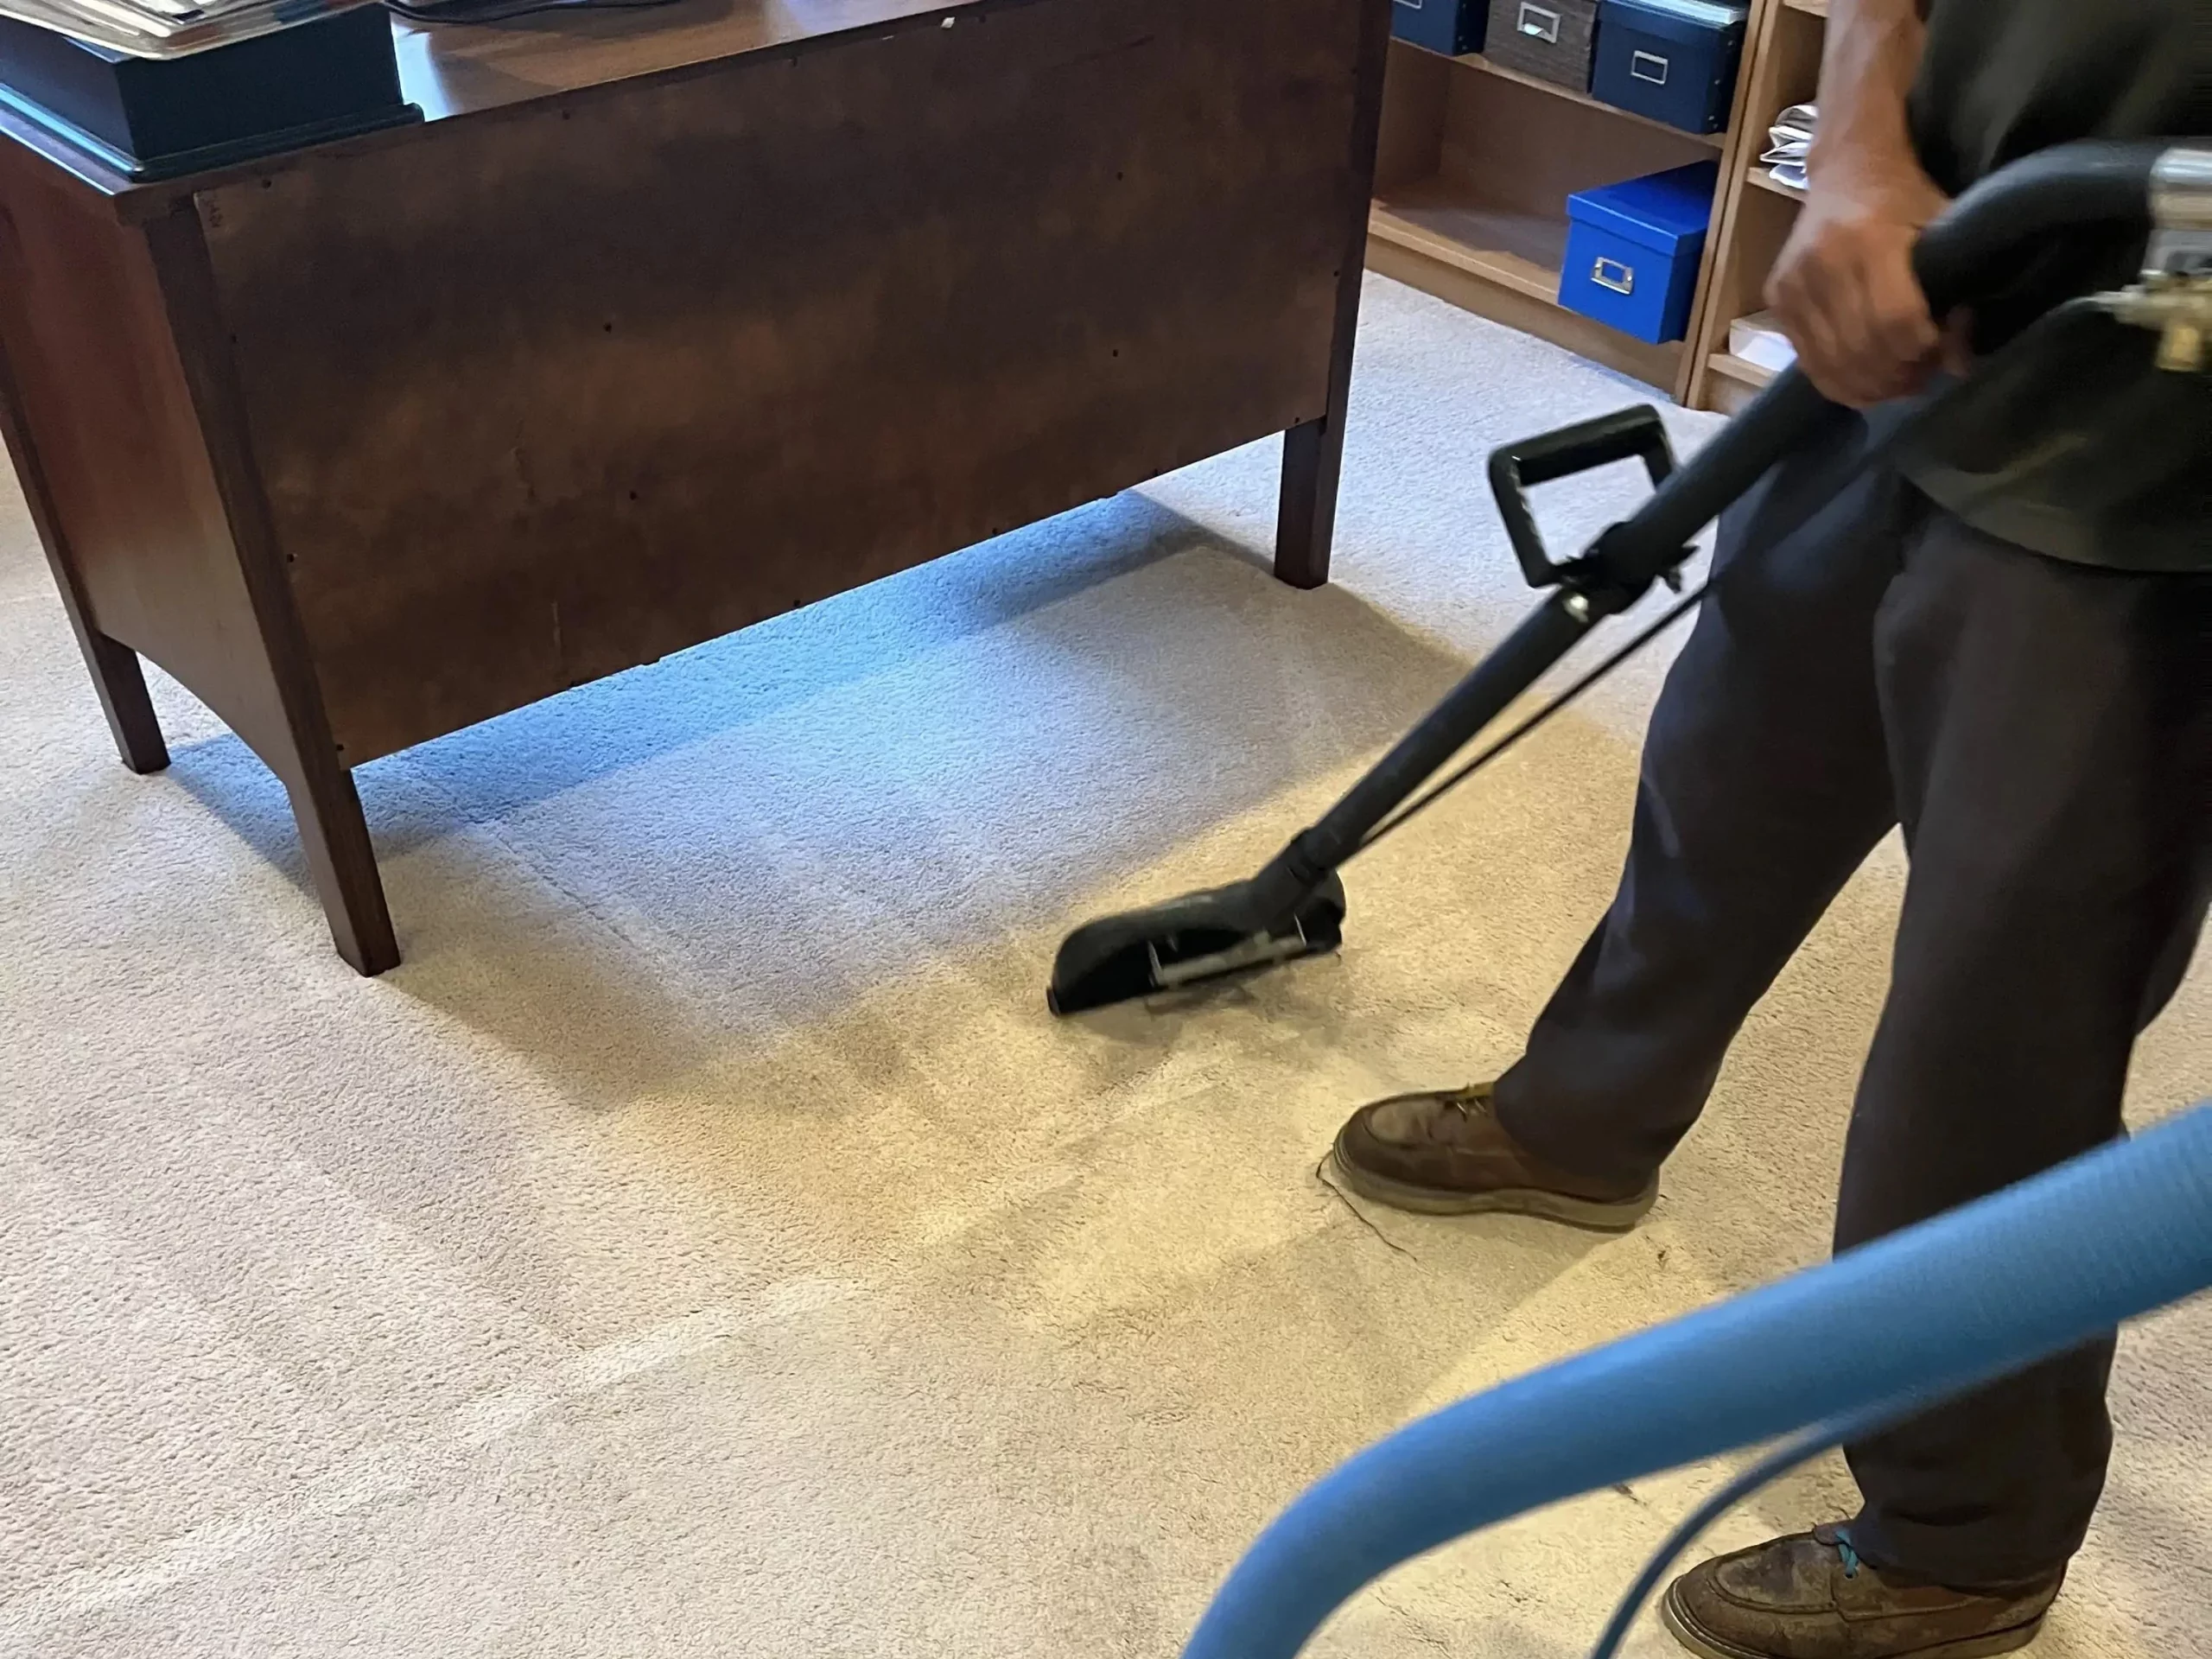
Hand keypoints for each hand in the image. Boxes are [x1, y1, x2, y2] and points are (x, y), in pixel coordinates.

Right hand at [1764, 158, 1954, 406]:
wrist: (1848, 168)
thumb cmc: (1905, 197)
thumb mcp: (1943, 232)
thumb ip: (1957, 296)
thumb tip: (1959, 366)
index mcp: (1868, 240)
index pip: (1895, 321)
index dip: (1924, 349)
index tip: (1945, 349)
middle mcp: (1821, 264)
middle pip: (1863, 349)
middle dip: (1901, 373)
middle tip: (1924, 374)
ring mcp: (1792, 284)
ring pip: (1833, 365)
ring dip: (1871, 385)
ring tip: (1898, 381)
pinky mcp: (1776, 299)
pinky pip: (1808, 362)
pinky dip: (1839, 383)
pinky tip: (1866, 381)